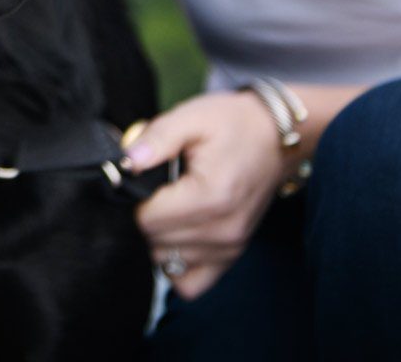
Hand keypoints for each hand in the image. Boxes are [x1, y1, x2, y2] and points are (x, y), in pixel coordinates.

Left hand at [124, 91, 284, 299]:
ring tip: (171, 204)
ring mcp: (230, 247)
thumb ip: (156, 138)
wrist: (274, 135)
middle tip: (158, 186)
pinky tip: (178, 233)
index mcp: (210, 196)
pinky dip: (177, 263)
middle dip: (147, 214)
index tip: (145, 177)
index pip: (148, 219)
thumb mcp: (191, 116)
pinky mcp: (232, 255)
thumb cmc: (232, 123)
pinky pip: (191, 283)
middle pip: (155, 242)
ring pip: (167, 262)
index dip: (136, 197)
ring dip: (160, 237)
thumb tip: (125, 162)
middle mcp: (223, 230)